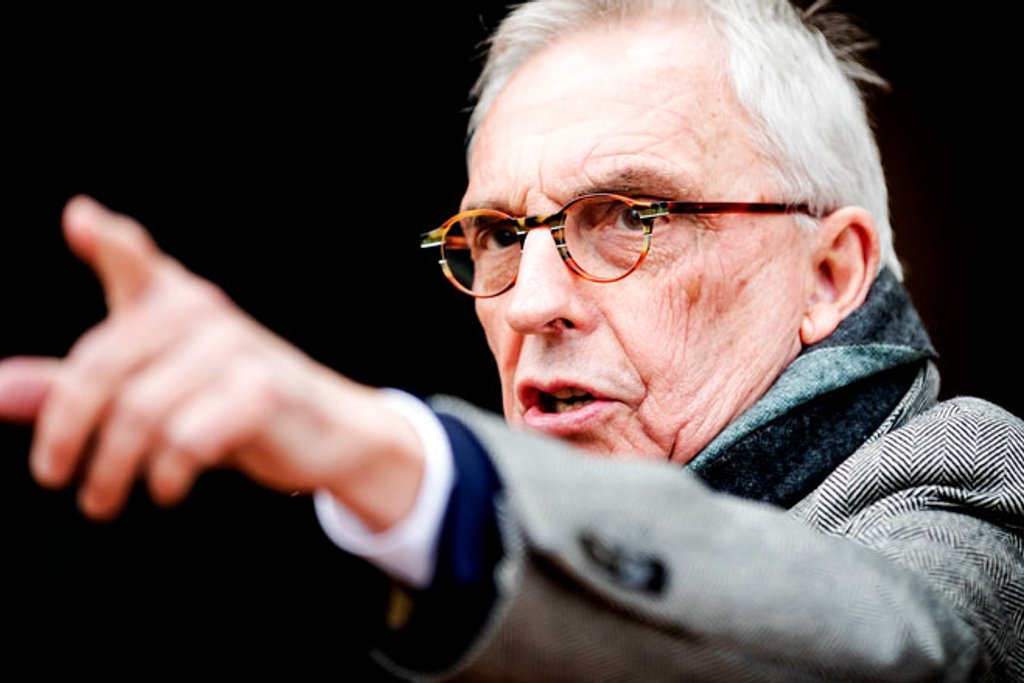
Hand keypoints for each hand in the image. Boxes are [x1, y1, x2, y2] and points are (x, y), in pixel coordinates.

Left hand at [0, 196, 423, 526]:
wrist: (323, 430)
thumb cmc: (223, 403)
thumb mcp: (146, 391)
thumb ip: (73, 388)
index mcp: (173, 302)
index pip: (138, 262)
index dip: (113, 244)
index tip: (84, 221)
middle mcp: (203, 313)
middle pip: (102, 370)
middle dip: (66, 432)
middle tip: (55, 477)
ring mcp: (235, 349)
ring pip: (139, 414)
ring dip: (112, 470)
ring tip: (103, 499)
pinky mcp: (262, 391)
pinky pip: (187, 440)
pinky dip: (166, 475)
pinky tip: (166, 487)